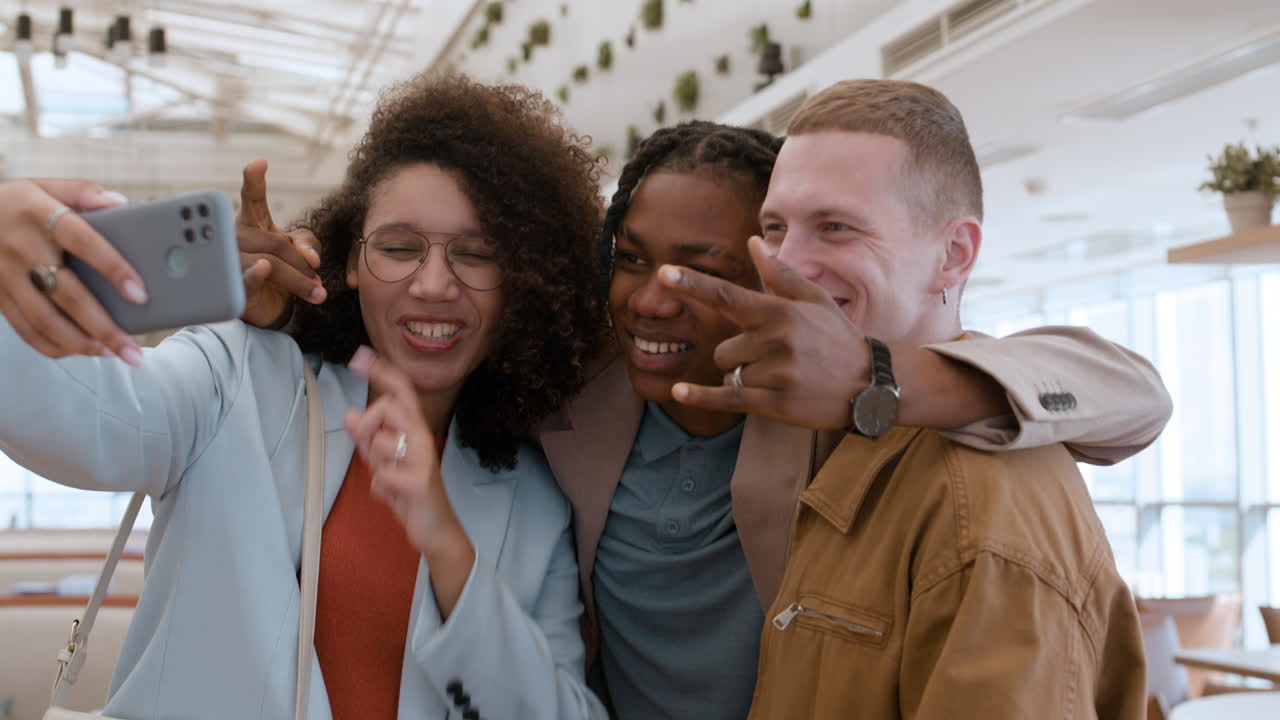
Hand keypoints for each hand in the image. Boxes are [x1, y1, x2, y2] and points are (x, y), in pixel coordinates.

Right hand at [0, 178, 146, 365]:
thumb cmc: (17, 203)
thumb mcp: (44, 186)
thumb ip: (83, 192)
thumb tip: (120, 202)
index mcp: (40, 215)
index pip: (83, 242)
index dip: (113, 268)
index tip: (140, 294)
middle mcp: (21, 248)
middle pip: (67, 295)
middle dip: (104, 327)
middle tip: (134, 351)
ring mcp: (5, 276)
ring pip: (45, 320)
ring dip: (81, 343)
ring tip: (112, 353)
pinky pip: (25, 328)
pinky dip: (54, 346)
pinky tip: (80, 351)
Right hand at [238, 159, 325, 328]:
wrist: (270, 305)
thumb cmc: (284, 268)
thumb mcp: (301, 250)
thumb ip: (309, 244)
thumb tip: (311, 259)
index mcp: (253, 222)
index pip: (253, 198)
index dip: (254, 180)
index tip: (260, 162)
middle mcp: (238, 238)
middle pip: (277, 243)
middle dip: (303, 263)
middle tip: (319, 279)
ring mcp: (232, 262)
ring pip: (271, 263)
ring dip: (299, 280)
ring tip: (318, 293)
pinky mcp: (233, 287)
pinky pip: (247, 278)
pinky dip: (257, 274)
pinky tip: (264, 268)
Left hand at [344, 346, 468, 556]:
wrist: (434, 528)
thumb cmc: (407, 490)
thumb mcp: (382, 460)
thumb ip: (368, 437)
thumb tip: (348, 414)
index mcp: (414, 428)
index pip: (401, 391)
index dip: (382, 372)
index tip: (360, 355)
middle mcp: (422, 436)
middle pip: (387, 405)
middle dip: (366, 424)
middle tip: (365, 448)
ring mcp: (423, 457)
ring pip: (380, 443)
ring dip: (374, 464)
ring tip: (387, 479)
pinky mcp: (421, 480)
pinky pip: (382, 474)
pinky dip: (379, 489)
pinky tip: (392, 496)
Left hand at [657, 236, 869, 429]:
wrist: (871, 384)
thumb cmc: (838, 337)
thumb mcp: (814, 299)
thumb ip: (779, 273)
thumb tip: (753, 241)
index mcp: (779, 312)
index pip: (727, 295)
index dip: (692, 284)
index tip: (663, 273)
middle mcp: (774, 340)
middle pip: (723, 349)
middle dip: (738, 355)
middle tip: (775, 359)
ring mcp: (775, 373)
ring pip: (729, 374)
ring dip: (745, 377)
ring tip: (782, 377)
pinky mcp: (776, 403)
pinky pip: (729, 398)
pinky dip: (702, 397)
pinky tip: (678, 393)